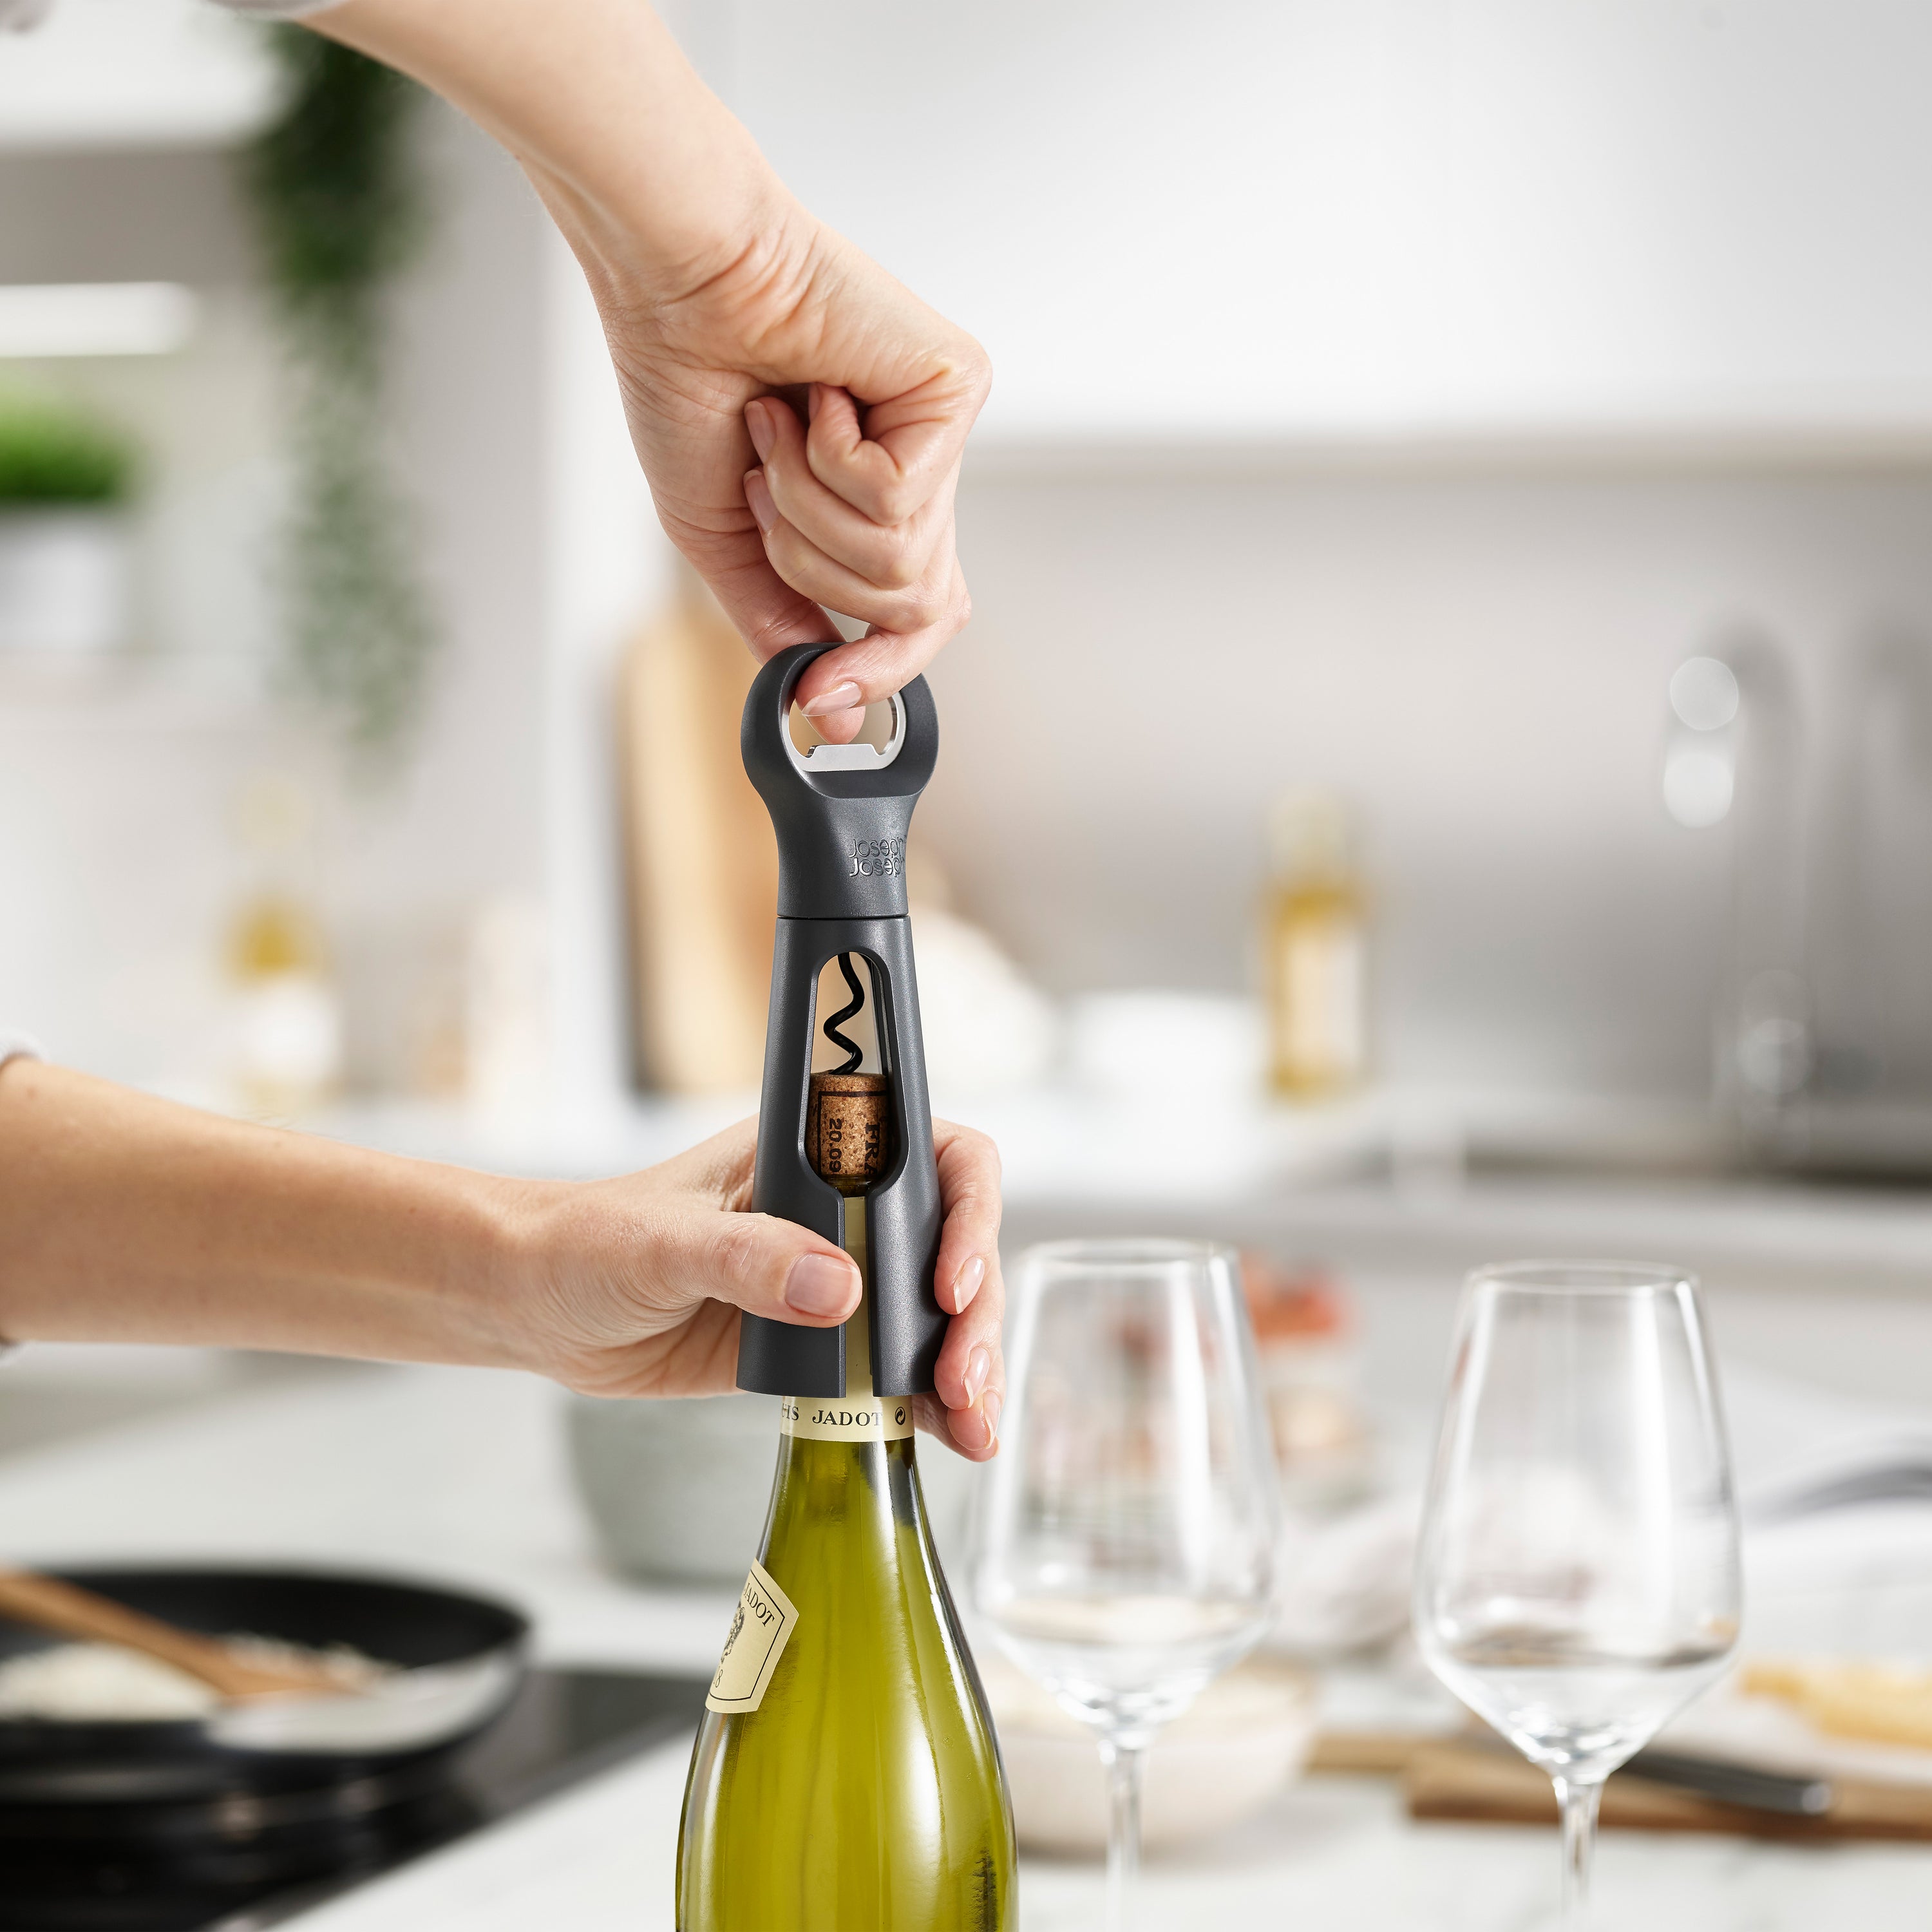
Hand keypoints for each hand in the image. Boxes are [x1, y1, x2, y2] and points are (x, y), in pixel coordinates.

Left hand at [507, 1115, 1003, 1458]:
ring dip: (966, 1363)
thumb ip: (748, 1258)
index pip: (932, 1152)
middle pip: (950, 1242)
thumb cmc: (586, 1241)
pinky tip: (954, 1437)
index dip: (962, 1209)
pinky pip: (894, 1368)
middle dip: (973, 1310)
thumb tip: (840, 1290)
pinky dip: (929, 1402)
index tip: (947, 1280)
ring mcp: (836, 1279)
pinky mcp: (820, 1345)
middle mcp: (842, 1209)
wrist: (536, 1307)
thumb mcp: (663, 1242)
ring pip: (935, 1312)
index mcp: (814, 1151)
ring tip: (972, 1424)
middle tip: (961, 1376)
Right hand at [596, 201, 990, 741]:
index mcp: (877, 503)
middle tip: (762, 487)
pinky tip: (812, 395)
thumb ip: (780, 623)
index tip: (813, 703)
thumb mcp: (724, 538)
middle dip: (814, 567)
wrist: (674, 286)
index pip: (919, 621)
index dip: (875, 673)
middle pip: (916, 607)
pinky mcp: (959, 389)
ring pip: (900, 563)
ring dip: (806, 508)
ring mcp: (947, 432)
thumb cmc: (688, 384)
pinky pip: (899, 499)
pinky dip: (826, 460)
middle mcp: (924, 471)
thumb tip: (827, 712)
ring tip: (779, 427)